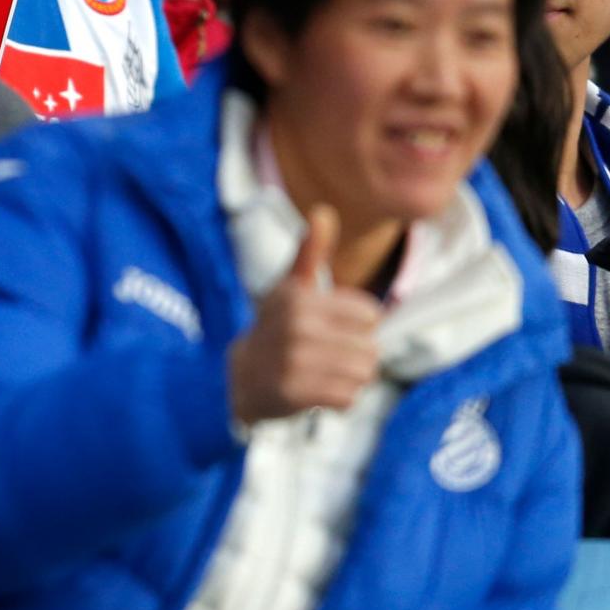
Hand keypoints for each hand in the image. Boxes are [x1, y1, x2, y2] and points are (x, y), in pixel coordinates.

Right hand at [227, 206, 382, 426]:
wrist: (239, 375)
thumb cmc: (275, 327)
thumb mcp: (290, 287)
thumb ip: (311, 251)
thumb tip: (324, 210)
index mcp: (300, 297)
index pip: (370, 314)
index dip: (358, 325)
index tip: (333, 327)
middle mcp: (296, 326)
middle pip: (370, 348)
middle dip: (357, 355)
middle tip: (330, 355)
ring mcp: (294, 360)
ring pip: (362, 373)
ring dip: (351, 379)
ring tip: (327, 373)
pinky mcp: (293, 392)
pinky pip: (347, 398)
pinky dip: (340, 400)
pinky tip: (319, 391)